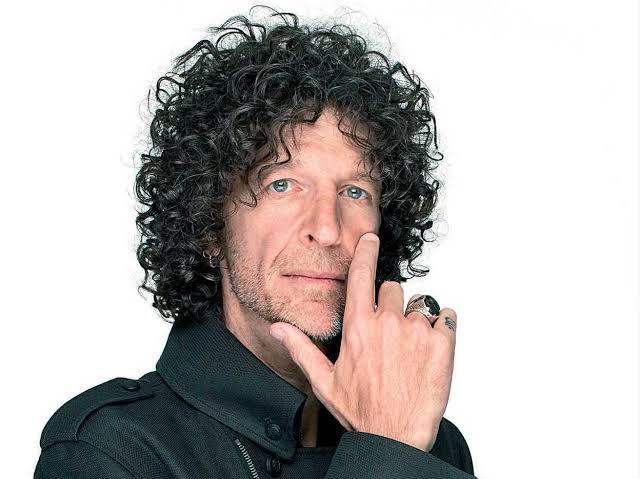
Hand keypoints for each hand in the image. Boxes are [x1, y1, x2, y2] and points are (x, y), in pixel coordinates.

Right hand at [269, 232, 457, 451]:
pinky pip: (445, 317)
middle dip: (391, 306)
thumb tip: (279, 328)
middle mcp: (386, 321)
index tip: (370, 238)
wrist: (395, 437)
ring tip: (411, 351)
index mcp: (358, 326)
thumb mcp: (324, 380)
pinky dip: (441, 330)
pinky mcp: (441, 342)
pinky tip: (430, 352)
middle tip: (391, 337)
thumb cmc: (362, 412)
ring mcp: (415, 330)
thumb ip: (301, 348)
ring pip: (419, 305)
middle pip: (392, 289)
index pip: (361, 274)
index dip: (365, 252)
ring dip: (416, 321)